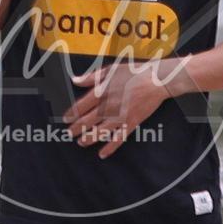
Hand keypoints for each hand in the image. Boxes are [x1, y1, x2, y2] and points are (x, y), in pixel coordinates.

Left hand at [64, 58, 178, 157]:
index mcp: (102, 91)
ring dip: (88, 139)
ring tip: (81, 143)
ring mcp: (120, 116)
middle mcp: (108, 106)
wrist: (156, 80)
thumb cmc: (134, 72)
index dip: (71, 114)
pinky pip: (118, 138)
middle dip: (76, 129)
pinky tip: (102, 154)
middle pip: (87, 121)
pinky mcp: (131, 123)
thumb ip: (92, 77)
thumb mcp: (111, 69)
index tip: (66, 119)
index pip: (81, 106)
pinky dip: (109, 147)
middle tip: (69, 133)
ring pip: (99, 132)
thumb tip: (76, 80)